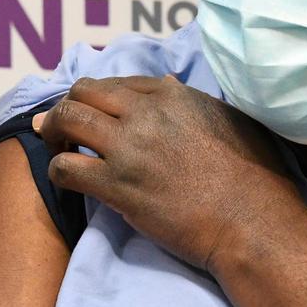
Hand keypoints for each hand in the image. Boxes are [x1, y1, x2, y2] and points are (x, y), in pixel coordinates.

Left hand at [34, 76, 301, 270]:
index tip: (93, 114)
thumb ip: (191, 100)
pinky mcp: (117, 185)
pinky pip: (65, 167)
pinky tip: (66, 178)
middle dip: (66, 107)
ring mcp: (128, 148)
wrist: (252, 223)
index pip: (115, 83)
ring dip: (52, 132)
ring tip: (56, 147)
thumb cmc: (253, 174)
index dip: (97, 99)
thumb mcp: (227, 119)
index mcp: (171, 94)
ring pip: (65, 120)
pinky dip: (57, 170)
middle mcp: (145, 113)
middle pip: (81, 93)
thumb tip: (167, 83)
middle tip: (63, 129)